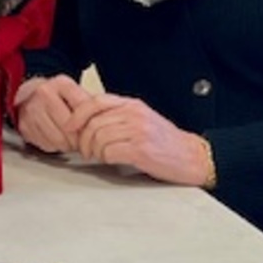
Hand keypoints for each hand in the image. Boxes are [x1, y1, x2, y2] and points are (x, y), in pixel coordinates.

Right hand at [13, 75, 94, 154]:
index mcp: (61, 84)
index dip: (89, 124)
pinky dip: (53, 146)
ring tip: (69, 139)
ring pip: (58, 139)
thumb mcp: (77, 94)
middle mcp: (43, 93)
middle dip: (78, 138)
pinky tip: (56, 137)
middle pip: (69, 127)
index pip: (82, 109)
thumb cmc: (58, 98)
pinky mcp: (24, 125)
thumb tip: (108, 122)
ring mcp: (31, 109)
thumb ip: (92, 106)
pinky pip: (45, 144)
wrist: (29, 95)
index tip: (93, 130)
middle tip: (81, 139)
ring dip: (67, 144)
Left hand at [63, 92, 213, 186]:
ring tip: (101, 157)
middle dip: (84, 140)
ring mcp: (138, 131)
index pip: (96, 102)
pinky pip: (109, 152)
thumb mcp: (141, 120)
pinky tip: (113, 160)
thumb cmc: (164, 142)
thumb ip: (117, 116)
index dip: (77, 114)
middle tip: (87, 151)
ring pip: (99, 138)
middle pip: (93, 123)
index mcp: (132, 105)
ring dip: (95, 151)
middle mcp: (135, 114)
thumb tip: (84, 122)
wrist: (192, 156)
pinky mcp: (141, 150)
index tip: (70, 128)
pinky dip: (105, 159)